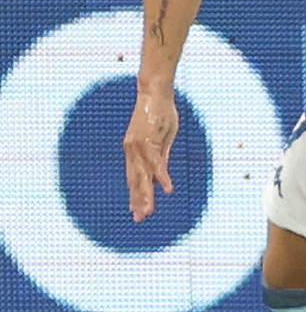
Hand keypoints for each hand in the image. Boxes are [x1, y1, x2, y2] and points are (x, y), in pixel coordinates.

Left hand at [124, 84, 178, 220]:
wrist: (154, 91)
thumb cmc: (159, 111)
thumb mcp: (162, 137)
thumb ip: (160, 155)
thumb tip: (161, 174)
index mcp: (133, 150)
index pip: (133, 177)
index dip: (134, 194)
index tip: (135, 210)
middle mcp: (132, 151)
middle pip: (135, 180)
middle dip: (138, 201)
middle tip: (139, 219)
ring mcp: (139, 147)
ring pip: (143, 176)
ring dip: (146, 195)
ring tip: (149, 211)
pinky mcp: (150, 141)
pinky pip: (157, 163)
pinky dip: (162, 177)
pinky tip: (168, 189)